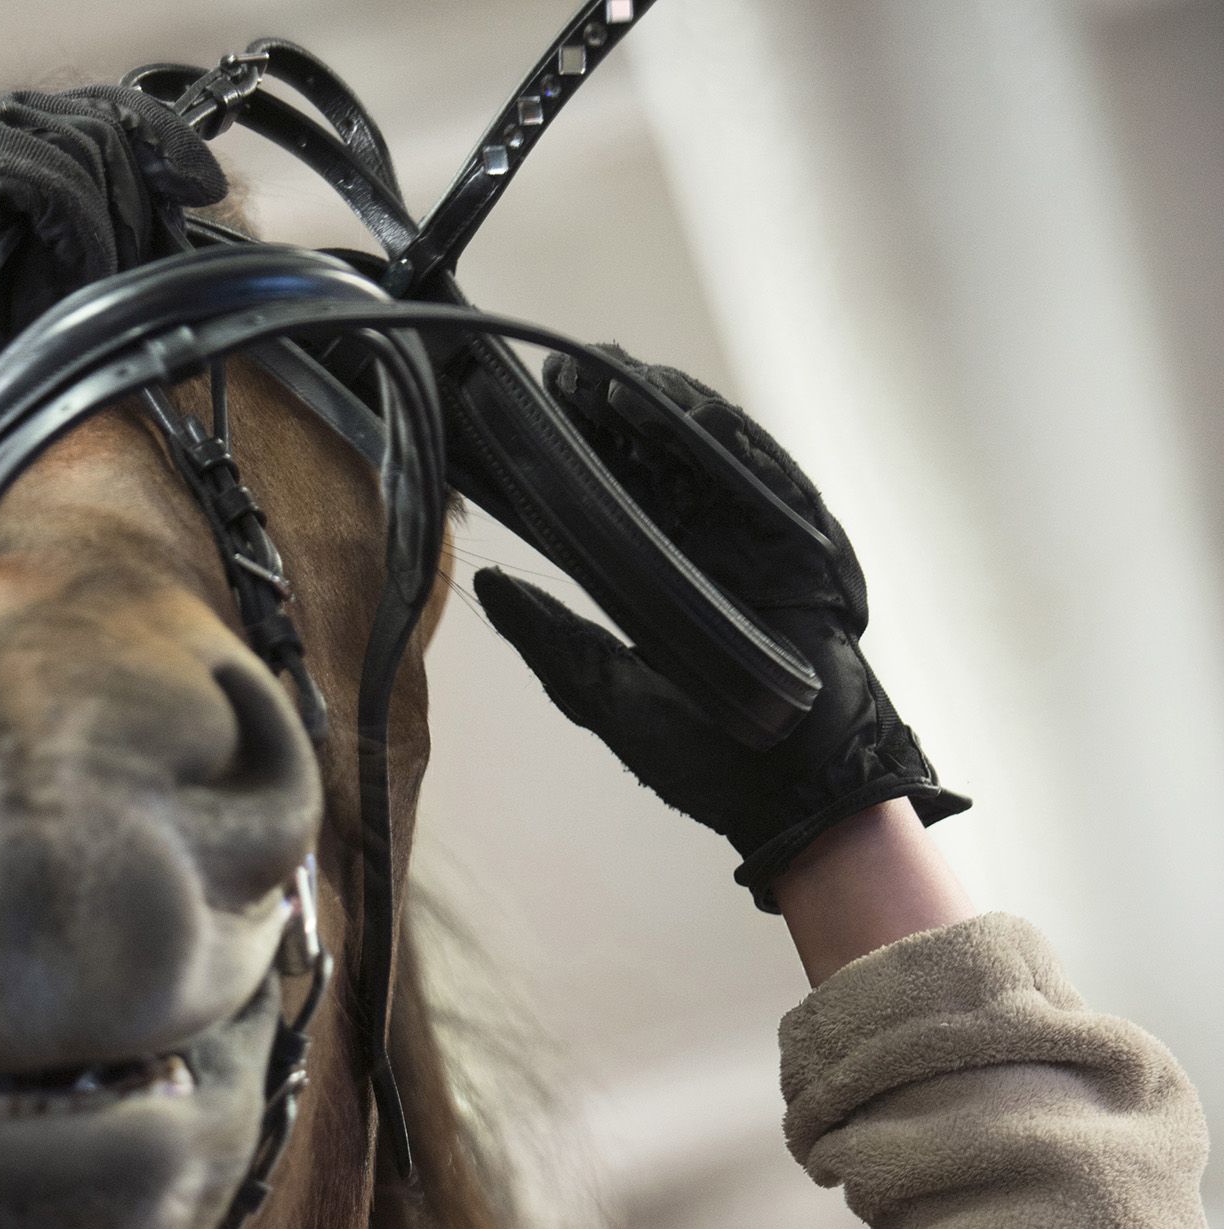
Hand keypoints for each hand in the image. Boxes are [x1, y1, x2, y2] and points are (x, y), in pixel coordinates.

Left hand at [473, 346, 966, 907]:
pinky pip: (759, 470)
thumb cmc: (703, 761)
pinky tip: (671, 408)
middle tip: (556, 380)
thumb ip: (552, 639)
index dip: (573, 463)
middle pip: (654, 466)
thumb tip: (487, 583)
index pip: (612, 506)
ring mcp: (756, 541)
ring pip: (701, 456)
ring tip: (600, 378)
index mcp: (661, 585)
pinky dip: (717, 436)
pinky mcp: (800, 538)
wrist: (791, 791)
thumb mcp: (606, 694)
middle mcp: (708, 553)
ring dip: (654, 411)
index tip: (525, 423)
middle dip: (608, 419)